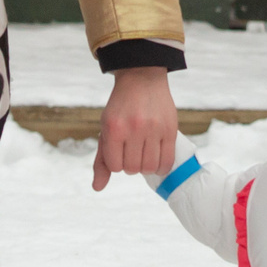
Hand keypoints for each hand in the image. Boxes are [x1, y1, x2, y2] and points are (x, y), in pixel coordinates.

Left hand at [91, 65, 176, 191]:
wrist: (142, 79)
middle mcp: (133, 128)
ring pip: (149, 168)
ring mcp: (153, 129)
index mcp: (113, 128)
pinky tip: (157, 160)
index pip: (115, 166)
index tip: (119, 152)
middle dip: (131, 164)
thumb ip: (102, 159)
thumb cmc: (121, 109)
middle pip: (132, 168)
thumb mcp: (106, 129)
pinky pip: (167, 162)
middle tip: (132, 151)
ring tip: (144, 154)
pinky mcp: (170, 129)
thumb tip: (97, 188)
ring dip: (146, 167)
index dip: (117, 163)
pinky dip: (161, 167)